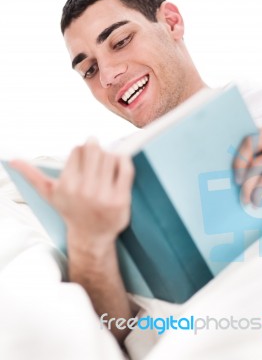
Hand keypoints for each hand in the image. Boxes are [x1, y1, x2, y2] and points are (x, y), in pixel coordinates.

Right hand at [11, 139, 134, 253]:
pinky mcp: (121, 200)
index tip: (84, 156)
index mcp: (67, 185)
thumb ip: (31, 175)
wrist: (90, 235)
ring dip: (110, 155)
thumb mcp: (50, 194)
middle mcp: (84, 191)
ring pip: (110, 157)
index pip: (78, 150)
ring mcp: (104, 196)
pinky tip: (119, 164)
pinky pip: (126, 168)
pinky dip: (124, 161)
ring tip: (107, 162)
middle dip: (96, 149)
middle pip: (94, 150)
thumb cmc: (70, 210)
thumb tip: (12, 160)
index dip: (82, 150)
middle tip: (97, 153)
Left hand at [233, 125, 261, 206]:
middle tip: (237, 181)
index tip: (231, 169)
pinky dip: (258, 192)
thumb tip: (228, 165)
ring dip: (247, 184)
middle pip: (250, 144)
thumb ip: (256, 155)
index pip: (248, 136)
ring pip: (256, 164)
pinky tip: (256, 201)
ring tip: (245, 197)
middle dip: (239, 164)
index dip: (237, 153)